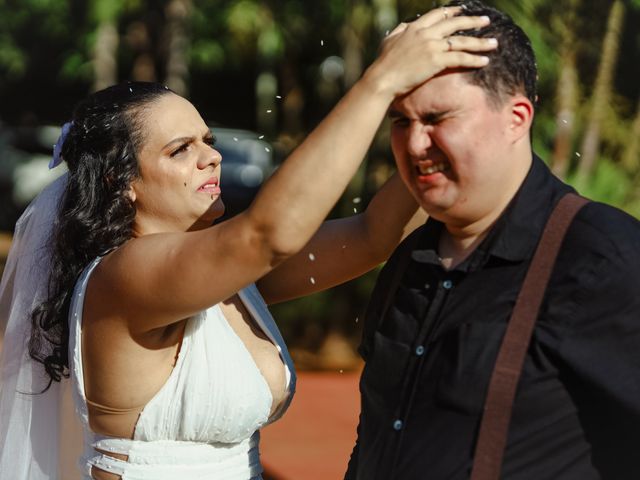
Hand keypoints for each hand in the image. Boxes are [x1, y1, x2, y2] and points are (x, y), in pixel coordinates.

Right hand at [363, 7, 497, 98]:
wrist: (382, 79)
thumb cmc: (383, 64)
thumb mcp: (389, 41)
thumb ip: (400, 31)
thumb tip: (404, 26)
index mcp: (414, 28)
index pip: (437, 15)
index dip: (451, 12)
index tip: (462, 11)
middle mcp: (425, 33)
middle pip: (454, 23)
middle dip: (472, 21)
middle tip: (485, 21)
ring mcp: (432, 46)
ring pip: (462, 41)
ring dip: (480, 42)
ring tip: (494, 42)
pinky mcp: (436, 61)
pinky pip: (460, 58)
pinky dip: (474, 59)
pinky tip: (485, 61)